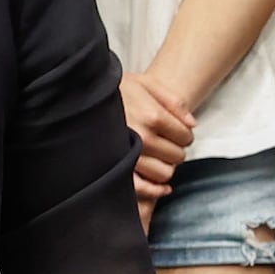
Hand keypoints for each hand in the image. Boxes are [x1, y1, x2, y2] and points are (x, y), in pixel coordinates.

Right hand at [119, 68, 194, 214]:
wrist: (82, 98)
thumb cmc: (116, 90)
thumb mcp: (146, 83)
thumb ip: (174, 101)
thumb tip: (192, 124)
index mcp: (152, 116)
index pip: (185, 137)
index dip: (184, 135)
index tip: (176, 132)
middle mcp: (143, 138)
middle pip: (177, 156)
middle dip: (174, 149)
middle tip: (163, 143)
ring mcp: (129, 156)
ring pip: (164, 174)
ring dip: (164, 166)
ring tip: (154, 156)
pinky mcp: (117, 169)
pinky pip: (144, 188)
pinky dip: (156, 190)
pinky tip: (161, 186)